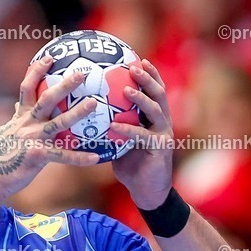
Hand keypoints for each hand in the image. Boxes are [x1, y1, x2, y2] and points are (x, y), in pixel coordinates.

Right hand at [0, 56, 100, 202]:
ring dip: (77, 112)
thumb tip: (17, 104)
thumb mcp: (6, 133)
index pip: (27, 88)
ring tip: (93, 103)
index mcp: (20, 117)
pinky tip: (95, 158)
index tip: (50, 58)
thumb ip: (15, 119)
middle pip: (47, 99)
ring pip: (59, 122)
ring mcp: (33, 139)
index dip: (38, 71)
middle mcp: (27, 124)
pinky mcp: (38, 156)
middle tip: (81, 74)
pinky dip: (80, 157)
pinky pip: (63, 156)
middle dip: (64, 85)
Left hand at [110, 59, 173, 209]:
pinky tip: (114, 125)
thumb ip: (111, 126)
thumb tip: (87, 114)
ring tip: (127, 90)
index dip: (149, 74)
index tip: (137, 59)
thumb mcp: (120, 142)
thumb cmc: (131, 166)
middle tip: (133, 67)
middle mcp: (162, 123)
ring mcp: (163, 135)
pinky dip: (128, 130)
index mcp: (154, 119)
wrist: (147, 192)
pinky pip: (143, 136)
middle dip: (148, 78)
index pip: (155, 91)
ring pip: (156, 111)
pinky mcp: (159, 150)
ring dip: (142, 99)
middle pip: (159, 94)